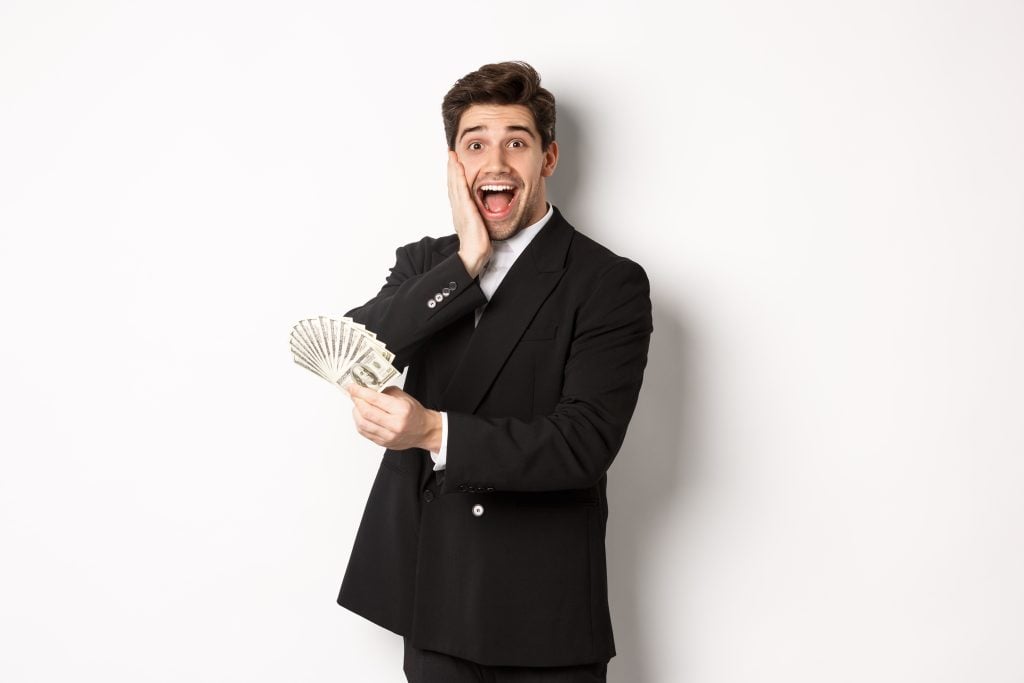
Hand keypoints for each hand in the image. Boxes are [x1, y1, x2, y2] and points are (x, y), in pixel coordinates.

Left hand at [346, 384, 442, 451]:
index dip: (360, 392)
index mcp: (401, 410)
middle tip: (353, 394)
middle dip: (356, 401)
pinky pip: (364, 432)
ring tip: (357, 405)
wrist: (424, 431)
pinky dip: (359, 422)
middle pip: (366, 412)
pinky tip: (361, 416)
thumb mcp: (404, 397)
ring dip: (356, 412)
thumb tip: (367, 388)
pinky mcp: (383, 443)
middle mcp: (395, 424)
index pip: (375, 399)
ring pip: (362, 424)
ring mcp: (388, 436)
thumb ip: (385, 391)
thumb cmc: (414, 413)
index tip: (352, 387)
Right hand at [447, 150, 490, 277]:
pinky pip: (462, 190)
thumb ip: (477, 217)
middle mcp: (458, 208)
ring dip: (453, 168)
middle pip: (453, 184)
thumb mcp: (477, 226)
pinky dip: (459, 177)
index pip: (456, 190)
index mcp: (460, 212)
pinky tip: (459, 167)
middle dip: (451, 168)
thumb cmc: (478, 244)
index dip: (454, 176)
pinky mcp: (466, 210)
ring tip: (452, 155)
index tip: (454, 163)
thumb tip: (481, 213)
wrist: (474, 255)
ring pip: (455, 184)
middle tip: (450, 153)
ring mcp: (460, 208)